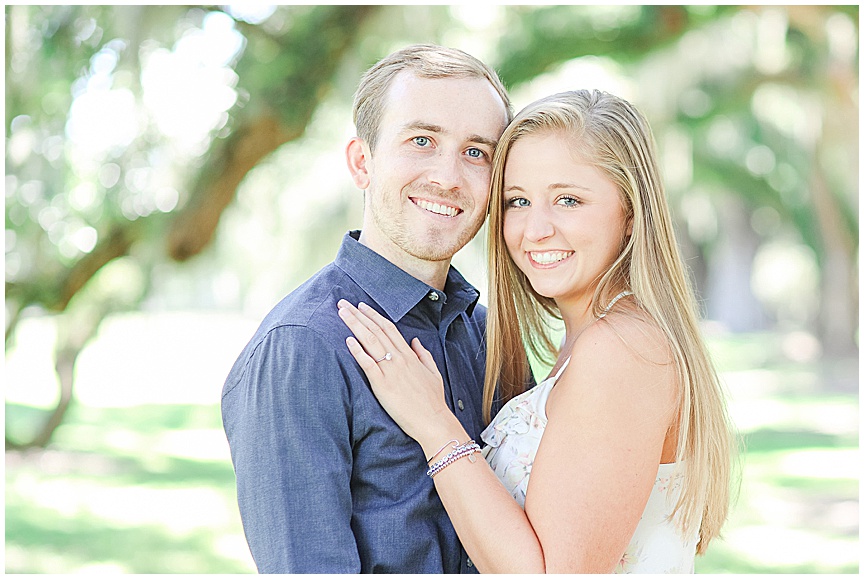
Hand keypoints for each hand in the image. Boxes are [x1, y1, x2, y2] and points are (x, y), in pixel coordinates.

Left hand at [337, 299, 456, 446]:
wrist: (433, 420)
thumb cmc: (433, 400)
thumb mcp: (432, 372)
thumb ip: (423, 355)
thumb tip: (415, 341)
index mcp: (409, 355)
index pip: (389, 328)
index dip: (374, 315)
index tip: (361, 306)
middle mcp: (399, 358)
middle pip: (376, 330)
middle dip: (358, 315)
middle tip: (343, 302)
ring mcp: (390, 371)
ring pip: (370, 341)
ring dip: (355, 325)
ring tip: (342, 313)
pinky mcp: (383, 385)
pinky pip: (368, 364)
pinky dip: (357, 351)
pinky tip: (348, 340)